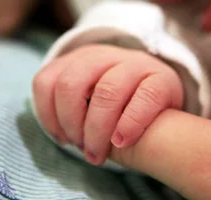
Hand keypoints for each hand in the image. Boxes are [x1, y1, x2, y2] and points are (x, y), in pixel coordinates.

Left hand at [32, 44, 182, 165]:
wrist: (164, 101)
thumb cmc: (117, 109)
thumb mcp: (87, 101)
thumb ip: (70, 108)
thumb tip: (59, 134)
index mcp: (78, 59)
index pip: (46, 81)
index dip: (47, 115)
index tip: (62, 138)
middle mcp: (103, 56)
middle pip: (71, 84)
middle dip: (71, 123)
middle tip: (82, 147)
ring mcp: (135, 63)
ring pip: (107, 91)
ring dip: (97, 129)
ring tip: (98, 153)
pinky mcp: (163, 78)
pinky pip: (145, 98)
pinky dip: (129, 124)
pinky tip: (121, 141)